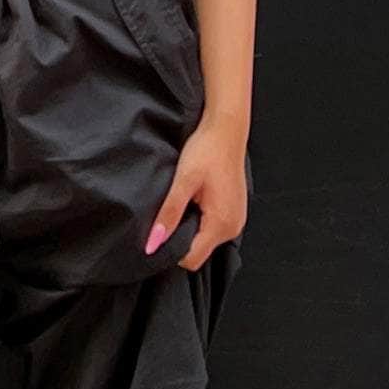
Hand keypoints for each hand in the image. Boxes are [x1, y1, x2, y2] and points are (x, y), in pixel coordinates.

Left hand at [145, 117, 247, 270]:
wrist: (226, 129)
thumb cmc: (207, 150)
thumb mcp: (183, 181)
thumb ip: (169, 214)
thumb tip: (153, 244)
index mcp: (221, 224)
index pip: (191, 259)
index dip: (170, 250)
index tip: (158, 232)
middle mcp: (233, 228)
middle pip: (198, 251)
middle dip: (179, 238)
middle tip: (168, 212)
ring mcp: (235, 220)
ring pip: (204, 240)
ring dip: (189, 228)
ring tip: (182, 202)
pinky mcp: (233, 212)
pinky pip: (212, 228)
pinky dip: (199, 220)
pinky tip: (193, 200)